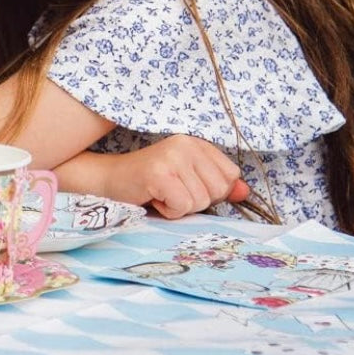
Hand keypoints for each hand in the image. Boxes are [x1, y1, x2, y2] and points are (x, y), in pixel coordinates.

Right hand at [119, 134, 247, 218]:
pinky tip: (154, 198)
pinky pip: (183, 206)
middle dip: (196, 201)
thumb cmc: (149, 184)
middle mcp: (187, 144)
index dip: (212, 190)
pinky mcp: (160, 173)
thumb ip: (217, 185)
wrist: (109, 181)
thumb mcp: (188, 181)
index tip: (186, 185)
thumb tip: (244, 192)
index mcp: (196, 142)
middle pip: (219, 190)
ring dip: (180, 207)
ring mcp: (173, 157)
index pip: (230, 175)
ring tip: (161, 193)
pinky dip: (169, 211)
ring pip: (201, 201)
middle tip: (171, 191)